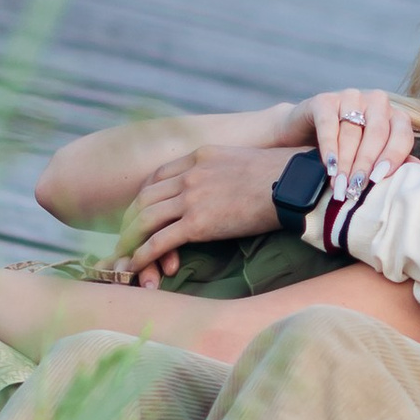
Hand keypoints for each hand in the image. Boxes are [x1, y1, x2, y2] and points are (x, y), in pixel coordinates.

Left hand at [115, 142, 283, 277]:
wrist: (295, 185)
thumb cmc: (282, 176)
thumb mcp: (244, 160)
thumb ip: (225, 168)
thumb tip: (230, 181)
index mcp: (200, 155)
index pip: (158, 175)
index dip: (144, 195)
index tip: (140, 210)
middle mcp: (190, 174)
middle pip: (146, 197)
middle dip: (131, 219)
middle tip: (126, 235)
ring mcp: (191, 197)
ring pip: (146, 219)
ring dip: (131, 238)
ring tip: (125, 254)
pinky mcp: (198, 223)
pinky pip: (159, 240)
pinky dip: (142, 253)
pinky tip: (136, 264)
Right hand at [303, 87, 416, 191]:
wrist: (305, 131)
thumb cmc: (346, 148)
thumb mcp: (371, 155)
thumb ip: (394, 160)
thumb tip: (418, 169)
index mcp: (394, 115)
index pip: (402, 135)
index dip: (393, 157)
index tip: (379, 180)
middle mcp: (376, 102)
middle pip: (377, 134)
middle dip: (366, 164)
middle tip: (356, 188)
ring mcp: (351, 97)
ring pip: (352, 132)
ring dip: (345, 162)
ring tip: (340, 184)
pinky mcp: (325, 100)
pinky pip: (329, 124)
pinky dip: (329, 147)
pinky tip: (329, 165)